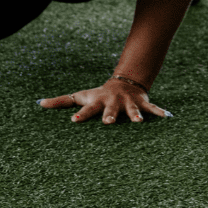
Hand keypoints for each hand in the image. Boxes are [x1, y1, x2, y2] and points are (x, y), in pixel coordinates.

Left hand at [39, 75, 171, 123]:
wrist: (123, 84)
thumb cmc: (97, 95)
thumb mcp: (80, 96)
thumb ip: (60, 102)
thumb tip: (39, 103)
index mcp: (98, 102)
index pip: (87, 110)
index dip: (81, 114)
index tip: (74, 120)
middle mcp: (113, 103)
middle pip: (111, 111)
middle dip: (110, 116)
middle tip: (108, 123)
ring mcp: (128, 104)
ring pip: (132, 111)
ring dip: (135, 116)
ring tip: (139, 123)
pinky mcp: (142, 105)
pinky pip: (153, 109)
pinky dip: (160, 113)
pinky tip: (168, 117)